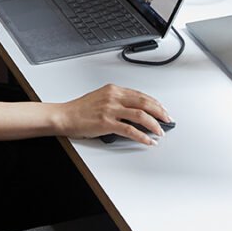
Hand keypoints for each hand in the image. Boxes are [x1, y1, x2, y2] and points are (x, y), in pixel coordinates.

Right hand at [56, 84, 170, 145]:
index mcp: (113, 89)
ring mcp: (110, 109)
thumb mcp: (100, 97)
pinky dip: (142, 136)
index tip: (162, 110)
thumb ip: (117, 101)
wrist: (64, 116)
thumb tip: (134, 111)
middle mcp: (113, 97)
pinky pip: (130, 130)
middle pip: (144, 102)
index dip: (154, 103)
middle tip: (167, 120)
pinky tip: (148, 140)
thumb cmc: (80, 109)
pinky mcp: (106, 123)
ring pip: (140, 115)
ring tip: (160, 131)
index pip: (140, 95)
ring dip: (154, 124)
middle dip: (159, 112)